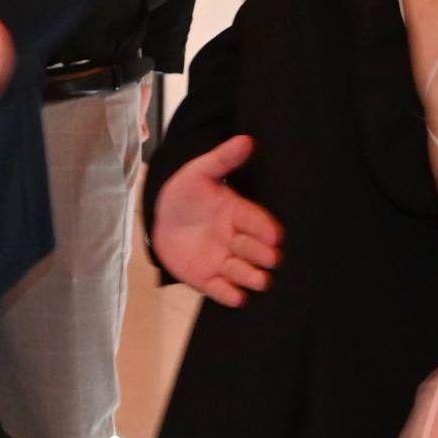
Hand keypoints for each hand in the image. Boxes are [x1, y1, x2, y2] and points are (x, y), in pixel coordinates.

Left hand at [150, 135, 281, 306]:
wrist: (162, 219)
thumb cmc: (186, 193)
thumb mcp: (199, 172)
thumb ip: (222, 159)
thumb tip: (246, 140)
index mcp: (238, 213)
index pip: (255, 221)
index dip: (264, 228)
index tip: (275, 234)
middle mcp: (235, 239)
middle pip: (252, 248)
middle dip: (261, 253)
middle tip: (271, 258)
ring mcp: (223, 260)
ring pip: (241, 271)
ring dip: (250, 276)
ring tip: (260, 280)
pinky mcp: (208, 278)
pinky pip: (219, 289)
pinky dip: (228, 294)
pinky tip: (236, 297)